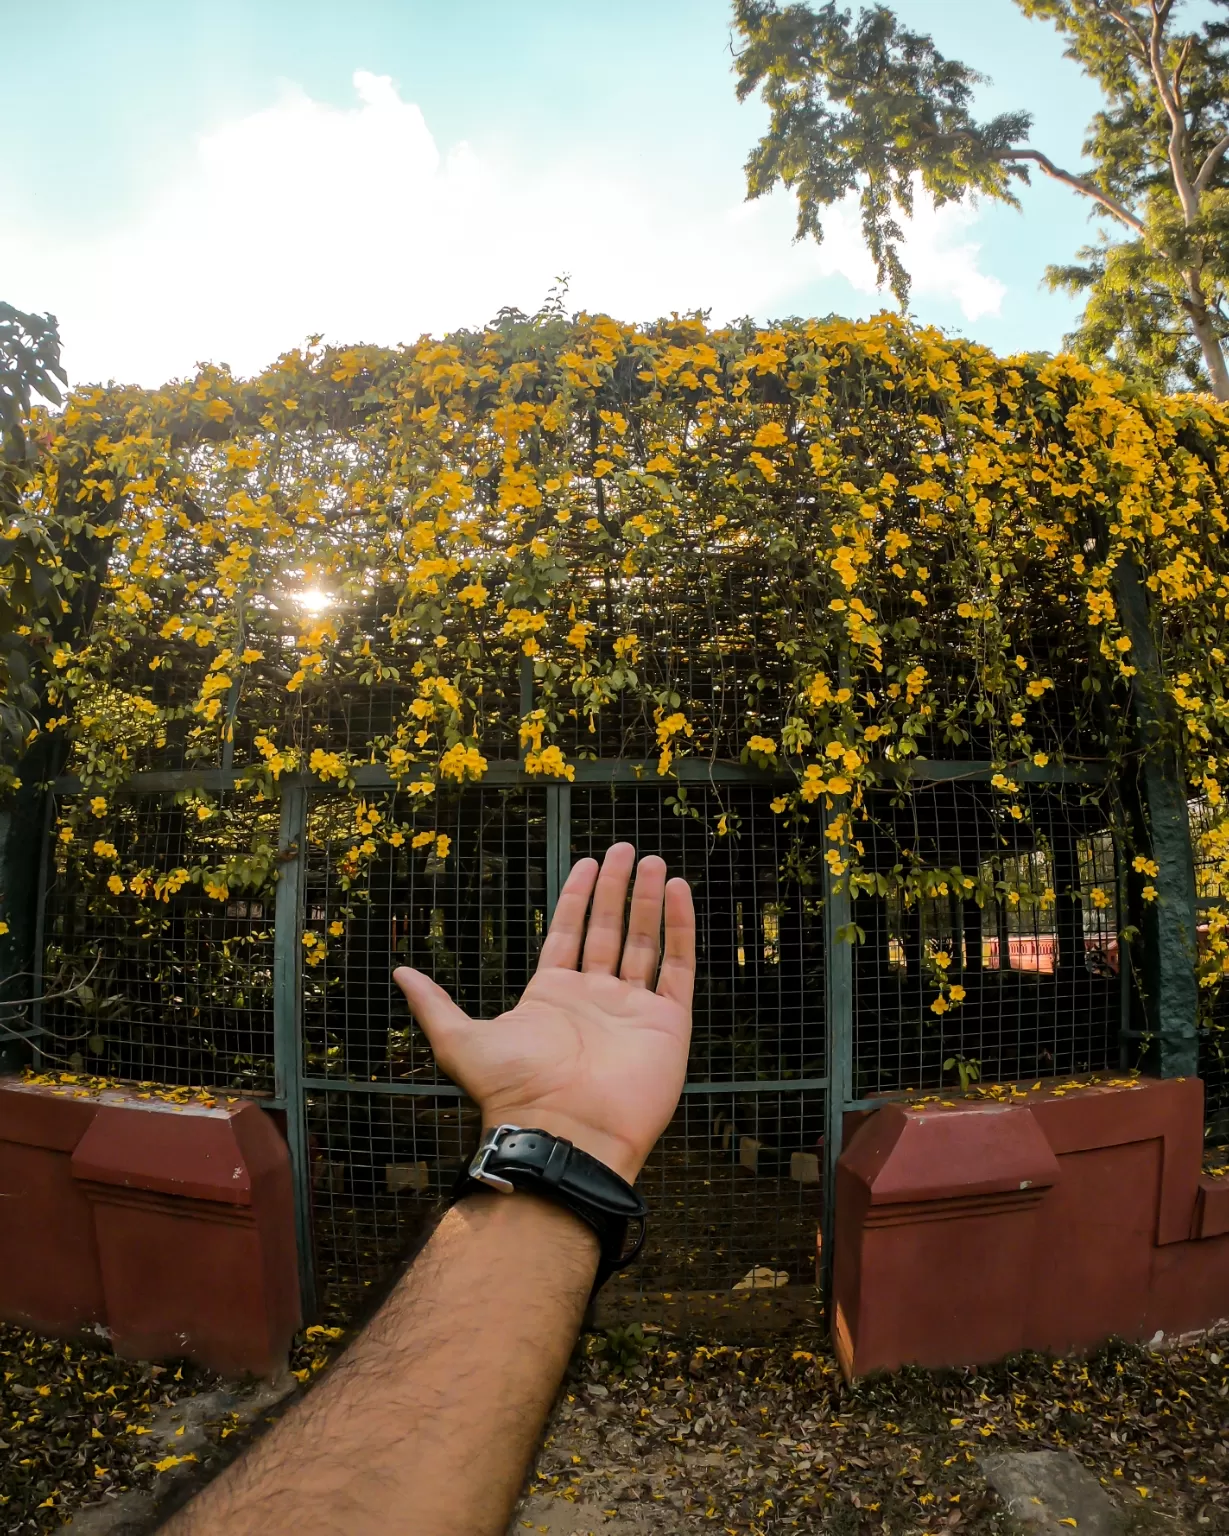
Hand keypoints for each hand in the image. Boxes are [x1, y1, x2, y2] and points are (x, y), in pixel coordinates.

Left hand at [393, 843, 694, 1182]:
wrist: (564, 1131)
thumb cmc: (513, 1089)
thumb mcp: (460, 1040)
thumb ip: (434, 1004)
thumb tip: (399, 973)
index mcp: (552, 997)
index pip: (568, 934)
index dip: (577, 898)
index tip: (585, 863)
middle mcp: (595, 998)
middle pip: (608, 930)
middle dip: (615, 889)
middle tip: (623, 849)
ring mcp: (633, 1010)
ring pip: (645, 942)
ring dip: (649, 901)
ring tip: (655, 861)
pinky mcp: (668, 1023)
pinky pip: (677, 967)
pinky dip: (680, 928)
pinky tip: (677, 892)